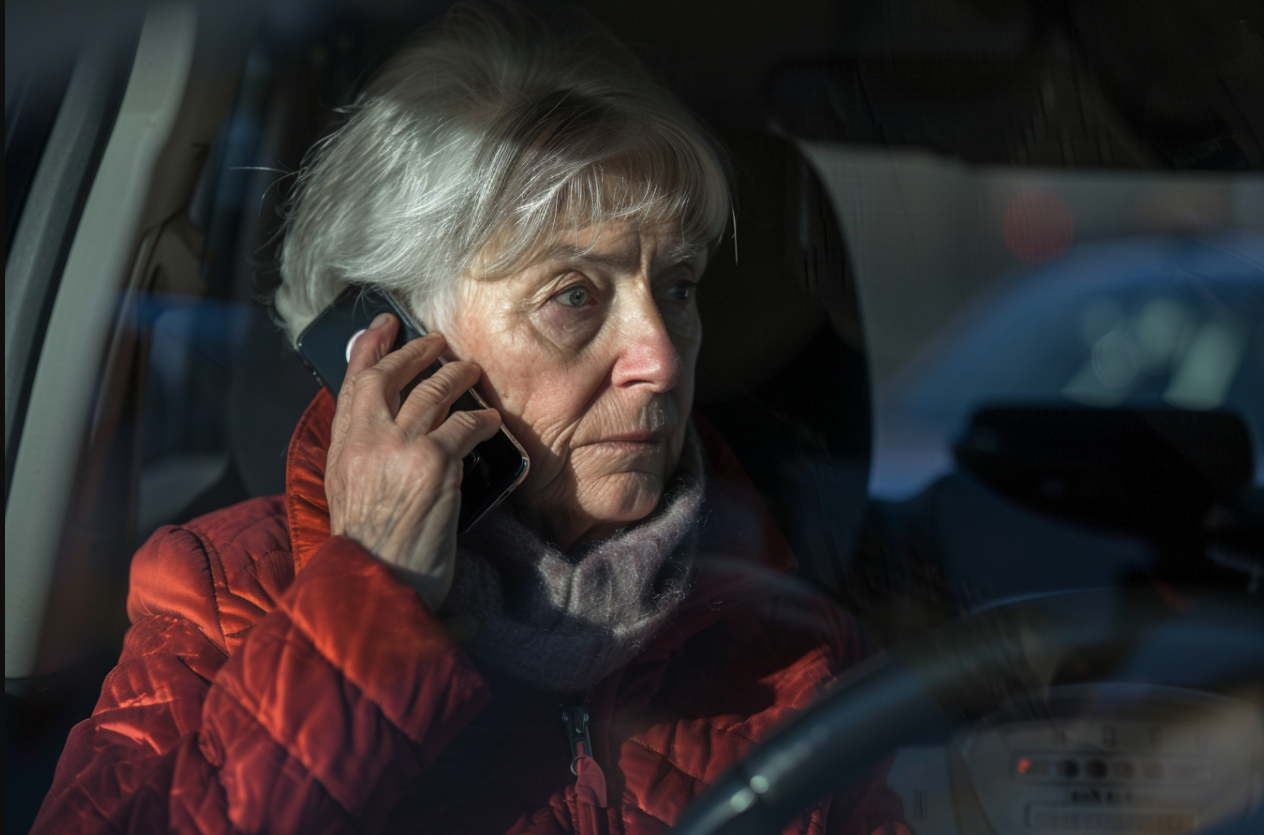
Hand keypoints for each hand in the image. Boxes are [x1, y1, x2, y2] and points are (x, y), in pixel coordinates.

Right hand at [324, 313, 501, 609]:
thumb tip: (383, 428)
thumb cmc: (368, 548)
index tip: (383, 326)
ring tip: (471, 371)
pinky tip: (492, 423)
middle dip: (417, 351)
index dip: (371, 347)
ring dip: (456, 376)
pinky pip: (465, 426)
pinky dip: (481, 421)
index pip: (354, 382)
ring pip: (433, 392)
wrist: (374, 581)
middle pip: (392, 375)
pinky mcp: (433, 463)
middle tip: (436, 341)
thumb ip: (359, 455)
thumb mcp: (346, 493)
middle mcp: (366, 439)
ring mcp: (400, 447)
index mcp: (342, 447)